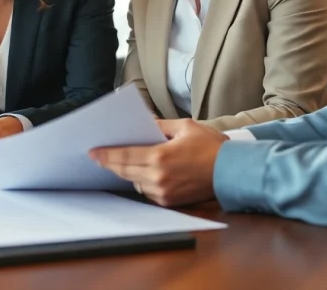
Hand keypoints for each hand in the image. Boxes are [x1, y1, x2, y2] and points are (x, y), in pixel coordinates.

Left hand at [89, 119, 226, 206]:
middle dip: (111, 164)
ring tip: (120, 162)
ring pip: (134, 183)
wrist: (233, 171)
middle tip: (99, 157)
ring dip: (127, 173)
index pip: (124, 156)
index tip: (93, 152)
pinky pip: (147, 192)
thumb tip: (145, 124)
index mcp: (159, 157)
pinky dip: (142, 182)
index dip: (106, 155)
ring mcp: (163, 192)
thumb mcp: (185, 127)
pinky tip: (141, 173)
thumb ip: (161, 126)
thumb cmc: (212, 146)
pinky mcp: (170, 201)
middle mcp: (158, 177)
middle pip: (125, 171)